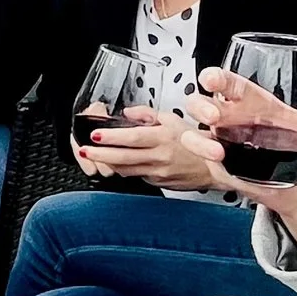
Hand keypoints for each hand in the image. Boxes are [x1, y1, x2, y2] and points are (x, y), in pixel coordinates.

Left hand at [76, 108, 216, 189]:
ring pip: (126, 169)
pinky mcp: (157, 182)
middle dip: (100, 154)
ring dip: (107, 163)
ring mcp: (157, 172)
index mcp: (163, 137)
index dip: (113, 138)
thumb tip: (127, 113)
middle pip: (124, 157)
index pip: (133, 138)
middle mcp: (159, 156)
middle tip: (84, 150)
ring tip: (91, 156)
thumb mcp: (173, 120)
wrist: (213, 168)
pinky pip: (135, 176)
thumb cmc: (194, 142)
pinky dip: (122, 170)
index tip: (96, 135)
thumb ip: (147, 115)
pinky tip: (112, 163)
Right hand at [179, 66, 296, 257]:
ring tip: (218, 150)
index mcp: (251, 102)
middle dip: (201, 106)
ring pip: (194, 132)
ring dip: (199, 140)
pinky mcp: (220, 166)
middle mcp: (232, 119)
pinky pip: (203, 159)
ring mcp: (222, 142)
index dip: (216, 77)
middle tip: (214, 115)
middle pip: (201, 102)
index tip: (211, 79)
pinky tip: (220, 161)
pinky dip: (207, 159)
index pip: (228, 83)